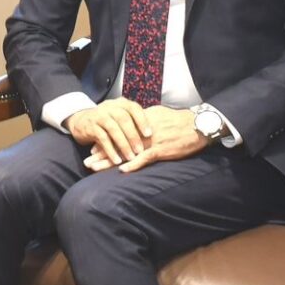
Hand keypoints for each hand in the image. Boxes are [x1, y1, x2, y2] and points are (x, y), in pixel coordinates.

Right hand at [65, 98, 152, 166]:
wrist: (81, 120)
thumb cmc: (107, 121)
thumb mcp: (119, 115)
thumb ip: (133, 120)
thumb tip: (156, 130)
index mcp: (120, 103)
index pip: (133, 108)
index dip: (142, 120)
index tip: (150, 134)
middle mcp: (109, 107)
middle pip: (123, 119)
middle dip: (133, 135)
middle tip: (141, 150)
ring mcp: (99, 116)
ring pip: (113, 129)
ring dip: (123, 144)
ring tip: (130, 157)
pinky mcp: (90, 127)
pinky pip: (102, 139)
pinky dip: (110, 151)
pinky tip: (117, 160)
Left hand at [84, 105, 206, 172]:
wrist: (197, 125)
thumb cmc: (178, 120)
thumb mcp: (157, 114)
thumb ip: (142, 119)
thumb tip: (131, 122)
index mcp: (139, 122)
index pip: (117, 132)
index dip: (105, 141)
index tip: (92, 149)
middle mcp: (141, 131)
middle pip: (117, 143)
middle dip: (101, 153)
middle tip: (87, 161)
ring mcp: (150, 141)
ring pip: (125, 152)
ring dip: (109, 161)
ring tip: (95, 167)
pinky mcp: (161, 150)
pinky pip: (145, 158)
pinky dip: (134, 164)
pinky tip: (122, 170)